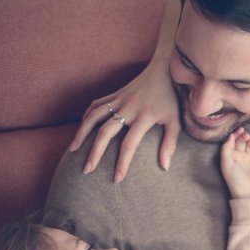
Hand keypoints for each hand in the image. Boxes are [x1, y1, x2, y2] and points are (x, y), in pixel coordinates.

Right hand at [69, 58, 180, 182]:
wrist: (166, 71)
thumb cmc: (173, 100)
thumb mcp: (176, 121)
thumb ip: (170, 144)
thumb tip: (164, 167)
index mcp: (144, 116)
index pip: (129, 144)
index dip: (122, 163)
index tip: (116, 179)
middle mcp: (128, 108)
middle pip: (105, 132)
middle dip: (94, 153)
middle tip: (87, 170)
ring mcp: (119, 99)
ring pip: (94, 116)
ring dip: (81, 133)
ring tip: (73, 150)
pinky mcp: (114, 94)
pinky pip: (96, 105)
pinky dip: (86, 116)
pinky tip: (81, 130)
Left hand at [220, 127, 249, 198]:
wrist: (248, 194)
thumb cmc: (235, 181)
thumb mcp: (226, 164)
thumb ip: (226, 150)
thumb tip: (230, 137)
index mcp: (230, 158)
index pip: (231, 142)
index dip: (235, 135)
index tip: (239, 130)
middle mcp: (239, 158)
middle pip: (241, 143)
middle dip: (244, 137)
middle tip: (247, 135)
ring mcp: (249, 161)